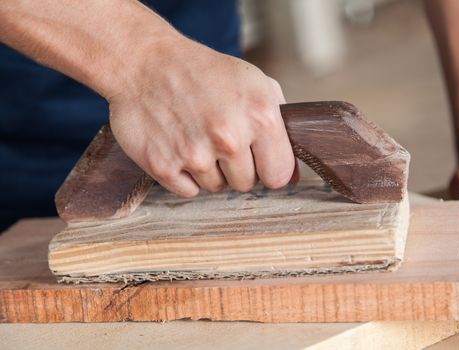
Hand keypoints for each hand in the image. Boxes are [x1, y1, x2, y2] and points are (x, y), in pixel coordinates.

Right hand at [108, 37, 295, 197]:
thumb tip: (290, 173)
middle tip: (220, 139)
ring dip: (210, 170)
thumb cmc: (204, 72)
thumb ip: (281, 124)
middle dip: (237, 167)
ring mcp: (194, 154)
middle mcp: (229, 138)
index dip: (269, 168)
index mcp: (260, 116)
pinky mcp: (163, 166)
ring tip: (197, 137)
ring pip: (216, 188)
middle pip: (246, 185)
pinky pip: (188, 191)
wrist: (144, 62)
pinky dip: (185, 175)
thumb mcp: (255, 82)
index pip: (278, 175)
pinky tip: (179, 146)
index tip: (259, 159)